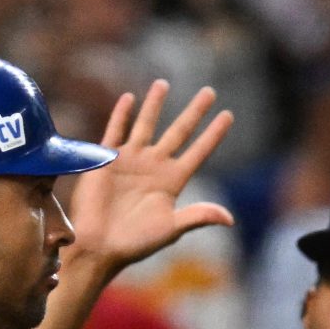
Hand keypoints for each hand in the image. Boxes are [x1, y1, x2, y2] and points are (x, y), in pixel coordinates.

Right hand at [64, 81, 235, 275]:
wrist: (99, 245)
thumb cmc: (136, 242)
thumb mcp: (171, 229)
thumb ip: (198, 217)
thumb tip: (230, 218)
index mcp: (172, 181)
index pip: (198, 151)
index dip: (213, 134)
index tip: (228, 115)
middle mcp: (154, 166)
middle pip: (179, 131)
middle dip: (194, 111)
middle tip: (210, 91)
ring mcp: (131, 160)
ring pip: (147, 125)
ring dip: (155, 104)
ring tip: (164, 83)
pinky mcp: (107, 160)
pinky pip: (115, 131)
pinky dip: (121, 115)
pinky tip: (129, 98)